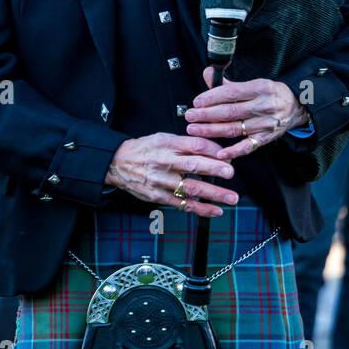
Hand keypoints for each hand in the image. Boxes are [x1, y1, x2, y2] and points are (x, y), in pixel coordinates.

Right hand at [105, 133, 237, 218]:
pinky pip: (182, 204)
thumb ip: (185, 143)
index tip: (227, 155)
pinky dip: (200, 209)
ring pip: (190, 188)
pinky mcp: (158, 197)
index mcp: (166, 143)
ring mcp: (161, 181)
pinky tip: (216, 211)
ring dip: (213, 194)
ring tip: (231, 198)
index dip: (212, 150)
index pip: (193, 145)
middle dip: (214, 169)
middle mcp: (164, 162)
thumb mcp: (162, 138)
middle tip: (230, 173)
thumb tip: (214, 150)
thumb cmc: (144, 149)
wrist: (117, 163)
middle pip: (192, 165)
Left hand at [184, 68, 308, 161]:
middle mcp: (263, 106)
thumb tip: (208, 74)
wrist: (296, 107)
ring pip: (235, 129)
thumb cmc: (270, 94)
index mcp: (260, 88)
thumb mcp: (255, 83)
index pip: (232, 93)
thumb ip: (229, 83)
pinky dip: (234, 151)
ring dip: (212, 130)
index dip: (212, 97)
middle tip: (189, 116)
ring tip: (194, 129)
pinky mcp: (265, 138)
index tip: (197, 102)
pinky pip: (248, 146)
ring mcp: (265, 124)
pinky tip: (219, 153)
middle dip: (207, 115)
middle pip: (230, 112)